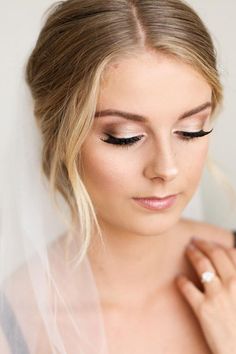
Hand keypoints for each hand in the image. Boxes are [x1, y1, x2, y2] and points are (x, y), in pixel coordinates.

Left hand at [176, 238, 235, 353]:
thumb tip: (231, 261)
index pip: (230, 253)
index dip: (217, 245)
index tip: (209, 242)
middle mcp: (232, 284)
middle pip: (214, 255)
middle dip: (203, 244)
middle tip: (194, 240)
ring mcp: (217, 295)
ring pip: (201, 265)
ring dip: (193, 254)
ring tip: (187, 250)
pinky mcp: (203, 309)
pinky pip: (188, 288)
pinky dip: (181, 281)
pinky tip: (178, 278)